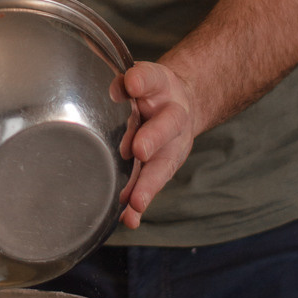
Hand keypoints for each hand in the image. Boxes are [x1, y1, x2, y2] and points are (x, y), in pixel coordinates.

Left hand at [118, 61, 198, 227]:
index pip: (152, 78)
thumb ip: (128, 82)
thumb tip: (118, 89)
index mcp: (162, 87)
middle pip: (166, 127)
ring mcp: (169, 145)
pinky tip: (129, 219)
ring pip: (161, 165)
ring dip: (147, 184)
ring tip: (135, 202)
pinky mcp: (162, 167)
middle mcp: (171, 117)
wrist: (180, 104)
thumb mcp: (143, 78)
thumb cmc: (153, 91)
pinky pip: (151, 186)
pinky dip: (140, 203)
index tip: (131, 84)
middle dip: (152, 138)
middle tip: (139, 150)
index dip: (141, 81)